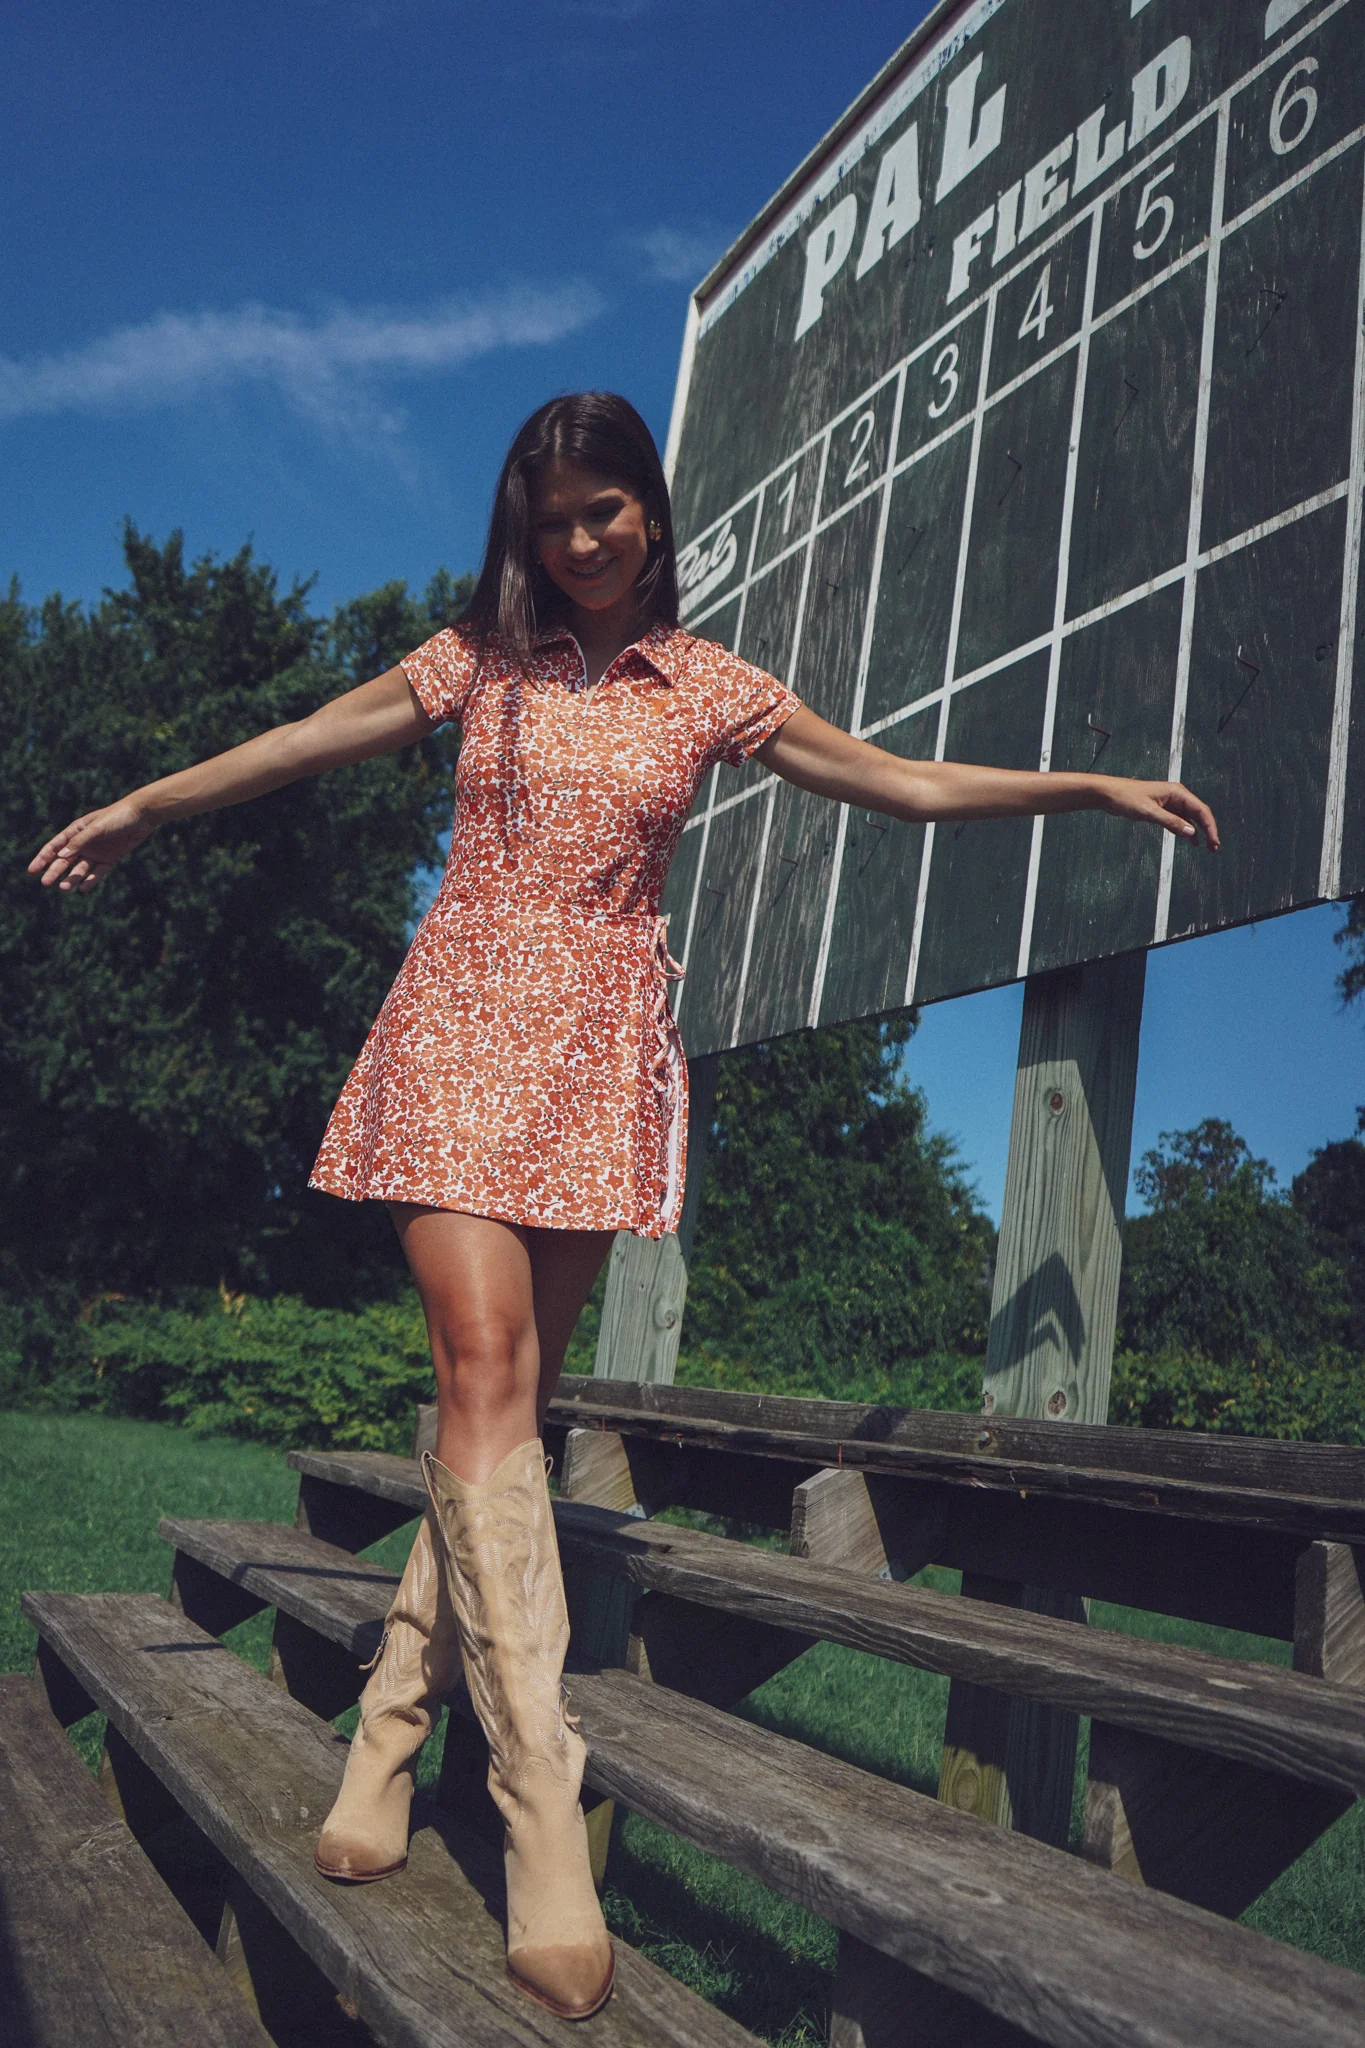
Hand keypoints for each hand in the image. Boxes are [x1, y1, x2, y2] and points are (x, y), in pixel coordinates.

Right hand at [28, 798, 155, 891]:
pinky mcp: (110, 859)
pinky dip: (91, 881)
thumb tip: (60, 856)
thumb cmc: (116, 817)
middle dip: (54, 871)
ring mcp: (96, 852)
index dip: (43, 858)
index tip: (32, 870)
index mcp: (76, 831)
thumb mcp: (96, 828)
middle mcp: (84, 843)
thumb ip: (79, 842)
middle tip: (46, 883)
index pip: (55, 846)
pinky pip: (98, 872)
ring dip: (72, 878)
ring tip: (64, 888)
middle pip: (65, 861)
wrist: (141, 816)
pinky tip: (83, 888)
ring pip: (80, 869)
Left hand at [1096, 776, 1219, 849]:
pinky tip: (1191, 841)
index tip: (1214, 841)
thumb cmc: (1126, 798)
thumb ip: (1170, 822)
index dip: (1210, 826)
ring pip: (1190, 818)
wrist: (1108, 794)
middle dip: (1208, 830)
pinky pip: (1179, 820)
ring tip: (1207, 847)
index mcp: (1177, 792)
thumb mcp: (1149, 812)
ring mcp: (1170, 803)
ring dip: (1199, 831)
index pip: (1201, 810)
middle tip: (1214, 847)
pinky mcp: (1162, 809)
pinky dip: (1186, 830)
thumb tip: (1191, 832)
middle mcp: (1177, 796)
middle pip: (1199, 814)